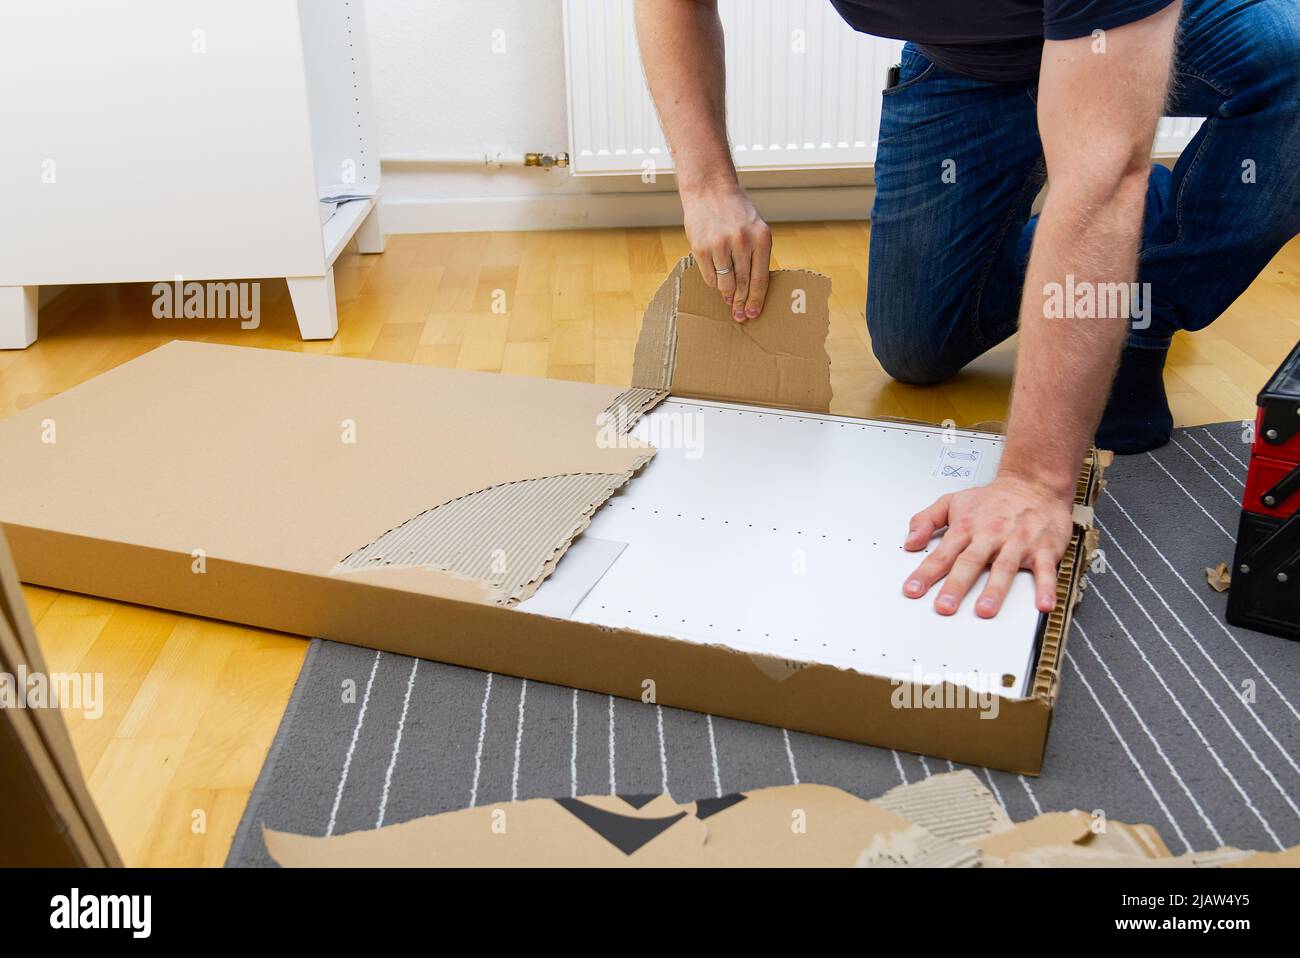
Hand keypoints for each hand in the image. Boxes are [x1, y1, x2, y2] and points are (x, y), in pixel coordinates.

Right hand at [681, 185, 771, 321]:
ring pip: (724, 283)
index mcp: (761, 238)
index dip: (756, 299)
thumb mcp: (755, 228)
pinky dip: (713, 282)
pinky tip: (716, 279)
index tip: (753, 314)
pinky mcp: (701, 247)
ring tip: (728, 296)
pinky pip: (709, 276)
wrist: (710, 190)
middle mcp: (741, 241)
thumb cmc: (736, 212)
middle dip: (740, 302)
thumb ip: (757, 255)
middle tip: (738, 316)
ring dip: (726, 293)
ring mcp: (720, 245)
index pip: (761, 278)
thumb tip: (754, 289)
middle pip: (742, 284)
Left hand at [901, 474, 1073, 617]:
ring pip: (1004, 568)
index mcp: (967, 526)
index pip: (942, 554)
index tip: (913, 590)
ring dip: (994, 591)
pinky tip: (1043, 604)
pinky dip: (1046, 587)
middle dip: (956, 586)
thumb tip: (909, 542)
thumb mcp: (952, 501)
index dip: (926, 573)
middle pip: (970, 562)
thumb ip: (926, 520)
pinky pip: (1046, 570)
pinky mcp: (1043, 549)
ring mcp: (1017, 542)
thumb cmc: (994, 499)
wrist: (1035, 483)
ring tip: (984, 610)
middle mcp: (991, 535)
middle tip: (944, 606)